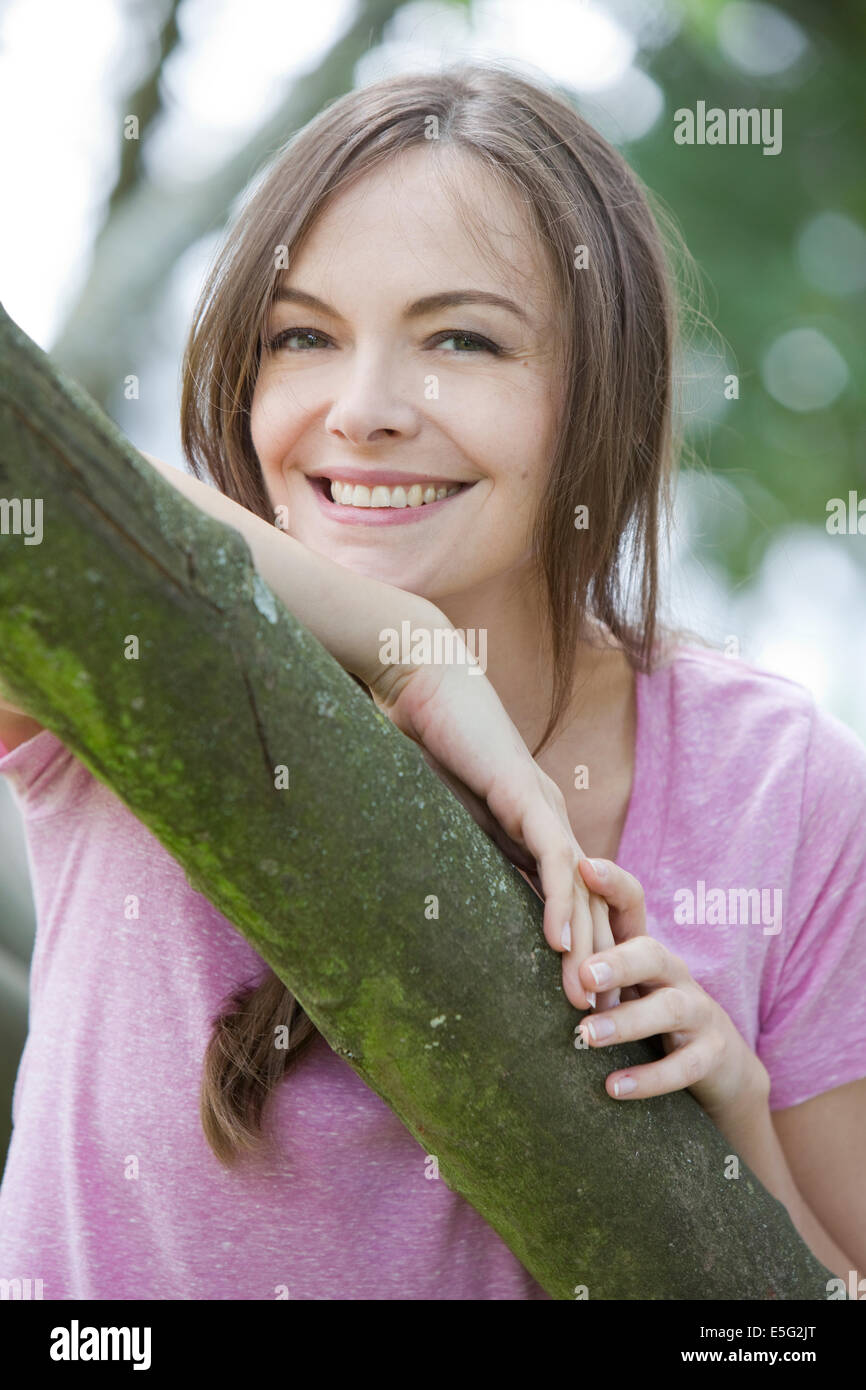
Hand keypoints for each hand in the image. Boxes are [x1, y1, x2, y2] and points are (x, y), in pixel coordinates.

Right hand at [370, 655, 616, 1011]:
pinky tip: (562, 944)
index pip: (563, 900)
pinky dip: (560, 902)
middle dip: (592, 963)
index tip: (572, 998)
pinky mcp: (525, 796)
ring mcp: (543, 809)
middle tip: (597, 1020)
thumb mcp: (439, 812)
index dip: (573, 949)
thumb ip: (446, 849)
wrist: (426, 681)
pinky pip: (551, 859)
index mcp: (530, 830)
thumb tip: (418, 891)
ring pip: (578, 890)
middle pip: (584, 904)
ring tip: (585, 1000)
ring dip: (584, 948)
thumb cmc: (426, 739)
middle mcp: (549, 822)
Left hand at [574, 857, 769, 1118]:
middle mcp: (674, 974)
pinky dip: (648, 1078)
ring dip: (626, 1022)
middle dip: (618, 961)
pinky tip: (612, 1087)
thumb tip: (511, 938)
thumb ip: (585, 963)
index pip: (634, 905)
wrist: (719, 1065)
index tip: (582, 867)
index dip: (612, 884)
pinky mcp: (711, 1055)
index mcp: (647, 952)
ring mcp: (698, 1013)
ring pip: (668, 1009)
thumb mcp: (624, 986)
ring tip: (588, 1034)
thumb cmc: (650, 1015)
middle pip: (651, 954)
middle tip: (583, 974)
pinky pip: (683, 1066)